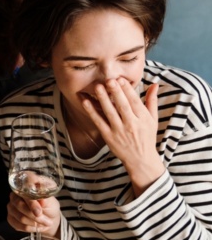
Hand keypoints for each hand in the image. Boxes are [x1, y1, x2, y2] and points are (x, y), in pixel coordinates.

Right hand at [6, 192, 60, 236]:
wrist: (48, 218)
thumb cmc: (49, 207)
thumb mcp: (51, 202)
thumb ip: (46, 199)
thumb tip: (42, 200)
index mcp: (24, 188)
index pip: (23, 193)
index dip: (31, 203)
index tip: (39, 212)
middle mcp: (14, 196)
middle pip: (20, 206)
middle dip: (35, 216)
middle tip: (47, 221)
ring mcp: (11, 207)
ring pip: (21, 218)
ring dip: (35, 223)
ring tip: (44, 223)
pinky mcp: (10, 218)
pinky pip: (19, 226)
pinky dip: (31, 228)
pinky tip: (36, 226)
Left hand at [83, 79, 164, 195]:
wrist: (140, 159)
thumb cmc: (146, 136)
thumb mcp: (153, 119)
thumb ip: (151, 101)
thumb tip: (155, 84)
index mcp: (143, 118)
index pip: (135, 102)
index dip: (128, 90)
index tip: (121, 79)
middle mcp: (131, 124)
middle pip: (123, 106)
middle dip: (116, 93)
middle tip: (109, 80)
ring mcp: (119, 131)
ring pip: (110, 113)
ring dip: (103, 99)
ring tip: (98, 87)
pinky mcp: (108, 136)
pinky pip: (99, 122)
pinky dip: (92, 111)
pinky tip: (85, 102)